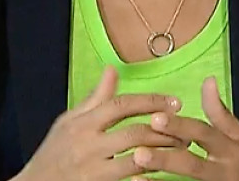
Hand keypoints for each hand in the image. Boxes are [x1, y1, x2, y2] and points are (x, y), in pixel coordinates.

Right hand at [13, 66, 184, 180]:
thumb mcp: (69, 122)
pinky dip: (147, 177)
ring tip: (180, 150)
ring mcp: (93, 171)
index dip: (150, 102)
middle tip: (185, 131)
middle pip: (134, 133)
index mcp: (82, 123)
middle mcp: (88, 145)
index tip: (174, 103)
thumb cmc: (53, 154)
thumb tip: (113, 69)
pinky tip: (161, 172)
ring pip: (137, 159)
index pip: (121, 105)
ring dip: (163, 154)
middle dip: (164, 131)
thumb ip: (95, 98)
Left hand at [131, 77, 238, 180]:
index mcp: (228, 147)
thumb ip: (220, 112)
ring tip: (138, 167)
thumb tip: (208, 80)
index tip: (155, 117)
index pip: (202, 133)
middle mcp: (222, 169)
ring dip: (161, 177)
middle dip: (166, 158)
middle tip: (139, 152)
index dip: (179, 126)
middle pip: (192, 164)